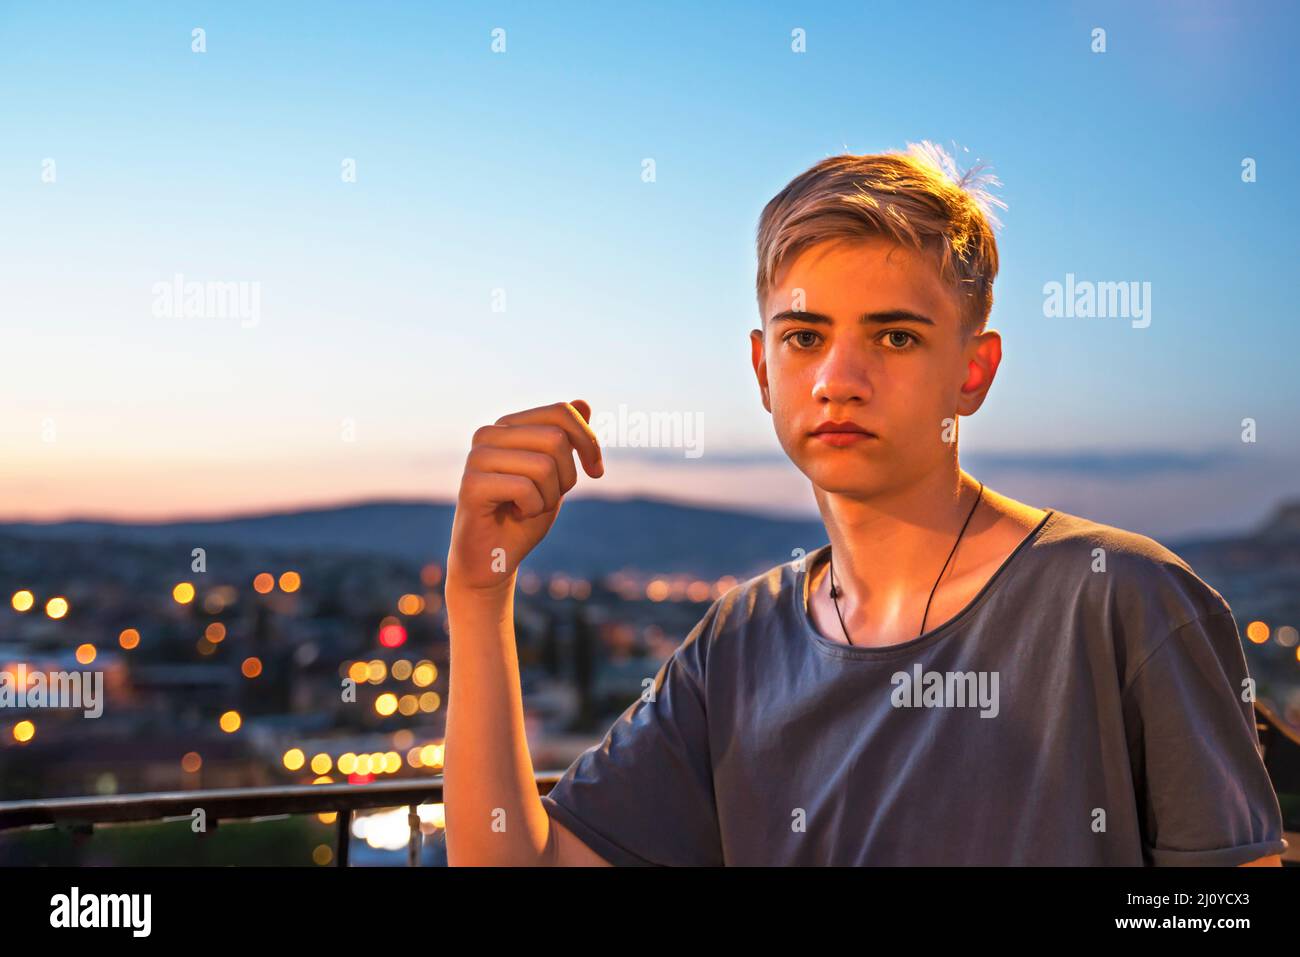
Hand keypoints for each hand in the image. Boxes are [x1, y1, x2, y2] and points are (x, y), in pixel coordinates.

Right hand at [446, 399, 603, 595]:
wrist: (493, 560)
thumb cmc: (523, 517)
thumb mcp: (556, 476)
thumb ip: (566, 441)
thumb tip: (583, 402)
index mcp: (508, 426)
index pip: (561, 411)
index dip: (588, 440)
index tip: (596, 471)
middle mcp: (488, 434)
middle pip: (556, 438)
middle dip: (566, 477)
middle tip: (546, 497)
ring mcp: (477, 457)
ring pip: (544, 465)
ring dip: (548, 496)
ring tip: (526, 507)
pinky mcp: (471, 484)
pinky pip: (525, 488)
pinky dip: (532, 509)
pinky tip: (513, 515)